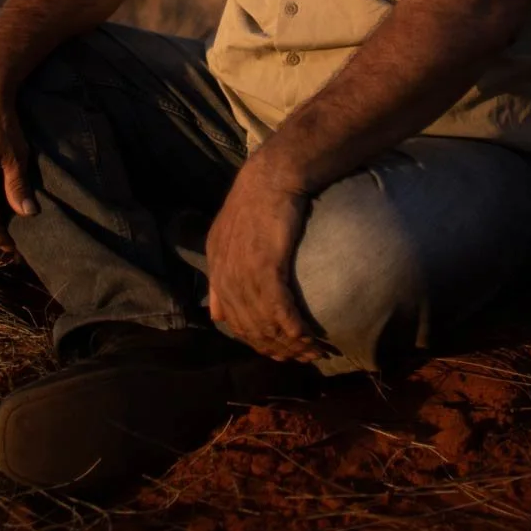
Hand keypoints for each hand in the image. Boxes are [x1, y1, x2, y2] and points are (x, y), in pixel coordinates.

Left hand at [205, 168, 321, 361]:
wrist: (275, 173)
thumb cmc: (259, 197)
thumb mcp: (226, 235)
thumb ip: (221, 273)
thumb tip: (215, 314)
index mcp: (216, 268)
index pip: (231, 321)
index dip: (255, 341)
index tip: (279, 350)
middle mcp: (225, 275)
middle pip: (249, 328)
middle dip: (276, 348)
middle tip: (303, 357)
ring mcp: (243, 271)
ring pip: (264, 322)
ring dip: (291, 343)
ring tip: (314, 351)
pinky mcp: (266, 265)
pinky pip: (278, 308)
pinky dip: (293, 327)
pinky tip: (308, 338)